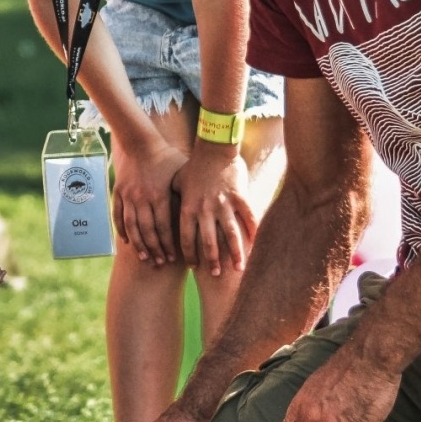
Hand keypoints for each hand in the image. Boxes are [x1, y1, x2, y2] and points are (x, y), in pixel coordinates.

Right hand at [111, 137, 188, 264]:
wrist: (140, 142)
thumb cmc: (166, 157)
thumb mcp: (181, 172)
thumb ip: (189, 192)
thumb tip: (211, 209)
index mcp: (160, 195)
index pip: (164, 227)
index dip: (168, 244)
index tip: (173, 257)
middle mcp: (143, 198)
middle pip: (148, 231)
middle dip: (155, 249)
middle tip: (160, 262)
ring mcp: (129, 196)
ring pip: (132, 226)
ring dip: (139, 244)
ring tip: (144, 257)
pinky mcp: (119, 193)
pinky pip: (119, 216)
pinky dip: (122, 230)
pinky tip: (127, 242)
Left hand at [172, 145, 258, 274]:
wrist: (214, 146)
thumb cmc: (194, 165)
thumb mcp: (178, 182)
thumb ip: (175, 199)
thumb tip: (164, 212)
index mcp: (189, 207)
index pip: (187, 238)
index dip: (190, 254)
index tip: (194, 266)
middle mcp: (206, 209)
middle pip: (209, 241)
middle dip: (212, 260)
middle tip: (216, 275)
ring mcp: (224, 203)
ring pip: (230, 234)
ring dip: (235, 253)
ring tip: (239, 268)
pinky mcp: (240, 196)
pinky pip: (248, 217)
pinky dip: (253, 231)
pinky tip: (256, 244)